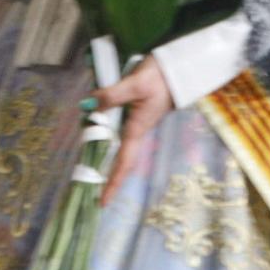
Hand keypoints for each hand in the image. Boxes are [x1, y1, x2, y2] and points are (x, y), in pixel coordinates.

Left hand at [90, 56, 172, 205]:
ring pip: (120, 145)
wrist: (181, 66)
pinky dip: (108, 138)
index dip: (113, 183)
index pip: (123, 162)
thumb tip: (89, 107)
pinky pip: (119, 130)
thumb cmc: (161, 76)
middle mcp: (138, 129)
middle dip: (110, 179)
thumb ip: (112, 95)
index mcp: (138, 128)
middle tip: (95, 197)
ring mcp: (139, 121)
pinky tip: (100, 137)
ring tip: (94, 174)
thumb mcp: (136, 83)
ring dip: (109, 161)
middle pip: (122, 160)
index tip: (103, 203)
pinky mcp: (138, 111)